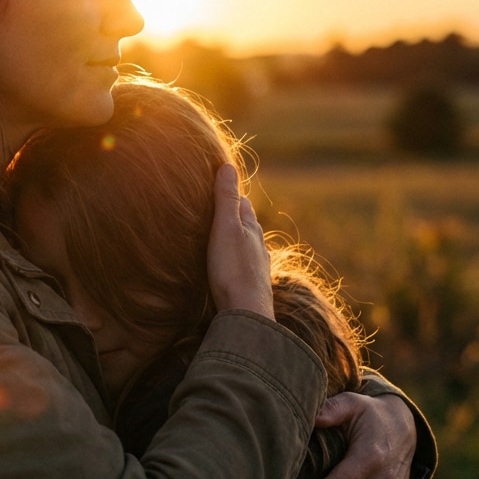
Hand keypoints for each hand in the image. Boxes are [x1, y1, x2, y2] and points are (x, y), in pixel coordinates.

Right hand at [208, 164, 273, 318]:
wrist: (247, 313)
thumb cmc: (233, 269)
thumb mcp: (226, 228)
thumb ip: (226, 199)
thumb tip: (227, 165)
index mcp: (251, 229)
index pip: (243, 203)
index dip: (233, 193)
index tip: (221, 185)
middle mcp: (258, 246)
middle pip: (247, 224)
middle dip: (236, 215)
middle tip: (219, 207)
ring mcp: (257, 268)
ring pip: (248, 246)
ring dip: (237, 239)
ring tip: (223, 236)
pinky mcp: (252, 286)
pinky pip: (244, 266)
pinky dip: (237, 259)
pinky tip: (232, 267)